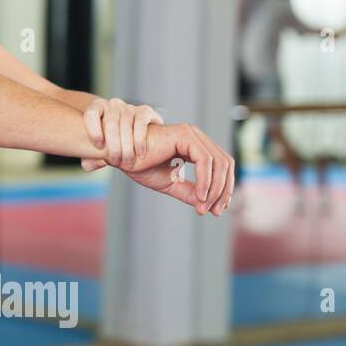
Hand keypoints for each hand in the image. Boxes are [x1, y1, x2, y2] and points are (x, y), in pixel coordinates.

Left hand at [79, 97, 162, 171]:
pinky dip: (140, 140)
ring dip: (127, 146)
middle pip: (110, 123)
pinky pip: (141, 124)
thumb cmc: (115, 143)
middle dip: (113, 145)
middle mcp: (113, 104)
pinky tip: (140, 153)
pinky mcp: (145, 111)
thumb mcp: (103, 149)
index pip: (91, 114)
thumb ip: (93, 156)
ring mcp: (129, 107)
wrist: (141, 138)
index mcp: (98, 108)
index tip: (99, 147)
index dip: (94, 130)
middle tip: (115, 162)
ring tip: (128, 162)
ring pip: (126, 125)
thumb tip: (87, 166)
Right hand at [115, 122, 235, 216]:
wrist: (120, 155)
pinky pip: (205, 160)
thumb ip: (188, 191)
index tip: (216, 209)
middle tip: (215, 211)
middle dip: (224, 190)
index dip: (223, 188)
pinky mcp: (185, 135)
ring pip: (219, 163)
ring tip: (204, 205)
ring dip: (215, 188)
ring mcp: (192, 134)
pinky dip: (205, 180)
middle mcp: (197, 137)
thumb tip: (205, 206)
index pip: (221, 166)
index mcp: (195, 145)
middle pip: (225, 163)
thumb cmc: (139, 164)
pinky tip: (200, 195)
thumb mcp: (170, 182)